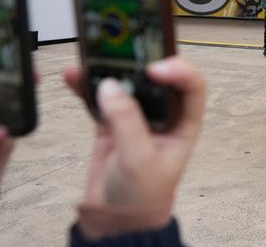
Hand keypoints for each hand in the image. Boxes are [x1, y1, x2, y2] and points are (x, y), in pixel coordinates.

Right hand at [64, 57, 205, 237]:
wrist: (115, 217)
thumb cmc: (141, 195)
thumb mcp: (139, 159)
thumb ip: (127, 121)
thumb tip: (111, 86)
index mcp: (183, 123)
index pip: (191, 86)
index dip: (179, 70)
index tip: (154, 68)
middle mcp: (163, 115)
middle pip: (157, 76)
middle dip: (140, 59)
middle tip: (122, 48)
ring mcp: (136, 115)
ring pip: (127, 81)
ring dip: (109, 68)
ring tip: (92, 57)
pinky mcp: (111, 121)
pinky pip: (100, 95)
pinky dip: (87, 84)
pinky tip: (74, 76)